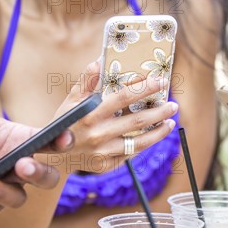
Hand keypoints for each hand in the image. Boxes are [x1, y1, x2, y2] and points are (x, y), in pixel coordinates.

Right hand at [51, 60, 177, 173]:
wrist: (53, 158)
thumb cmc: (65, 124)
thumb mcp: (70, 102)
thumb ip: (86, 82)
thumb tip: (99, 61)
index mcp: (90, 114)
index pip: (123, 98)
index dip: (144, 88)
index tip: (160, 80)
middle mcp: (98, 134)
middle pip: (137, 120)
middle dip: (159, 111)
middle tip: (174, 105)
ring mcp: (103, 152)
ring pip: (139, 142)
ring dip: (159, 132)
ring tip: (170, 122)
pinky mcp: (107, 165)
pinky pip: (131, 154)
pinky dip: (144, 144)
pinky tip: (153, 135)